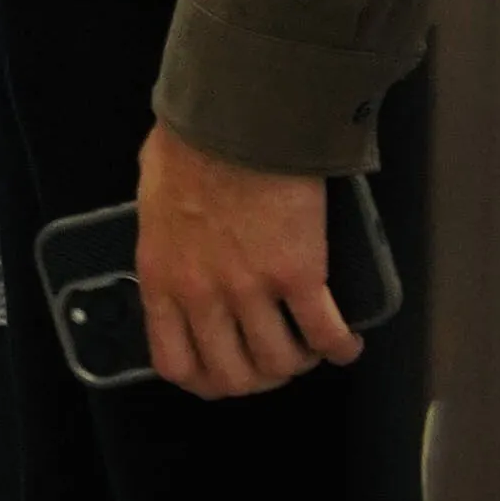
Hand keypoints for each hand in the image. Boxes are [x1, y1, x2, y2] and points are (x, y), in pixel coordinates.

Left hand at [136, 120, 362, 398]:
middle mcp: (203, 295)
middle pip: (234, 376)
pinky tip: (346, 344)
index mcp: (162, 277)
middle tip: (274, 362)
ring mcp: (251, 289)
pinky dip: (341, 347)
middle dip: (258, 378)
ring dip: (299, 362)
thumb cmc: (190, 145)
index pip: (176, 362)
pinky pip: (326, 334)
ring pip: (281, 363)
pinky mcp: (300, 276)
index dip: (206, 380)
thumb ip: (165, 236)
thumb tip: (177, 244)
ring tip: (308, 347)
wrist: (236, 120)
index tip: (226, 373)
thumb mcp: (153, 196)